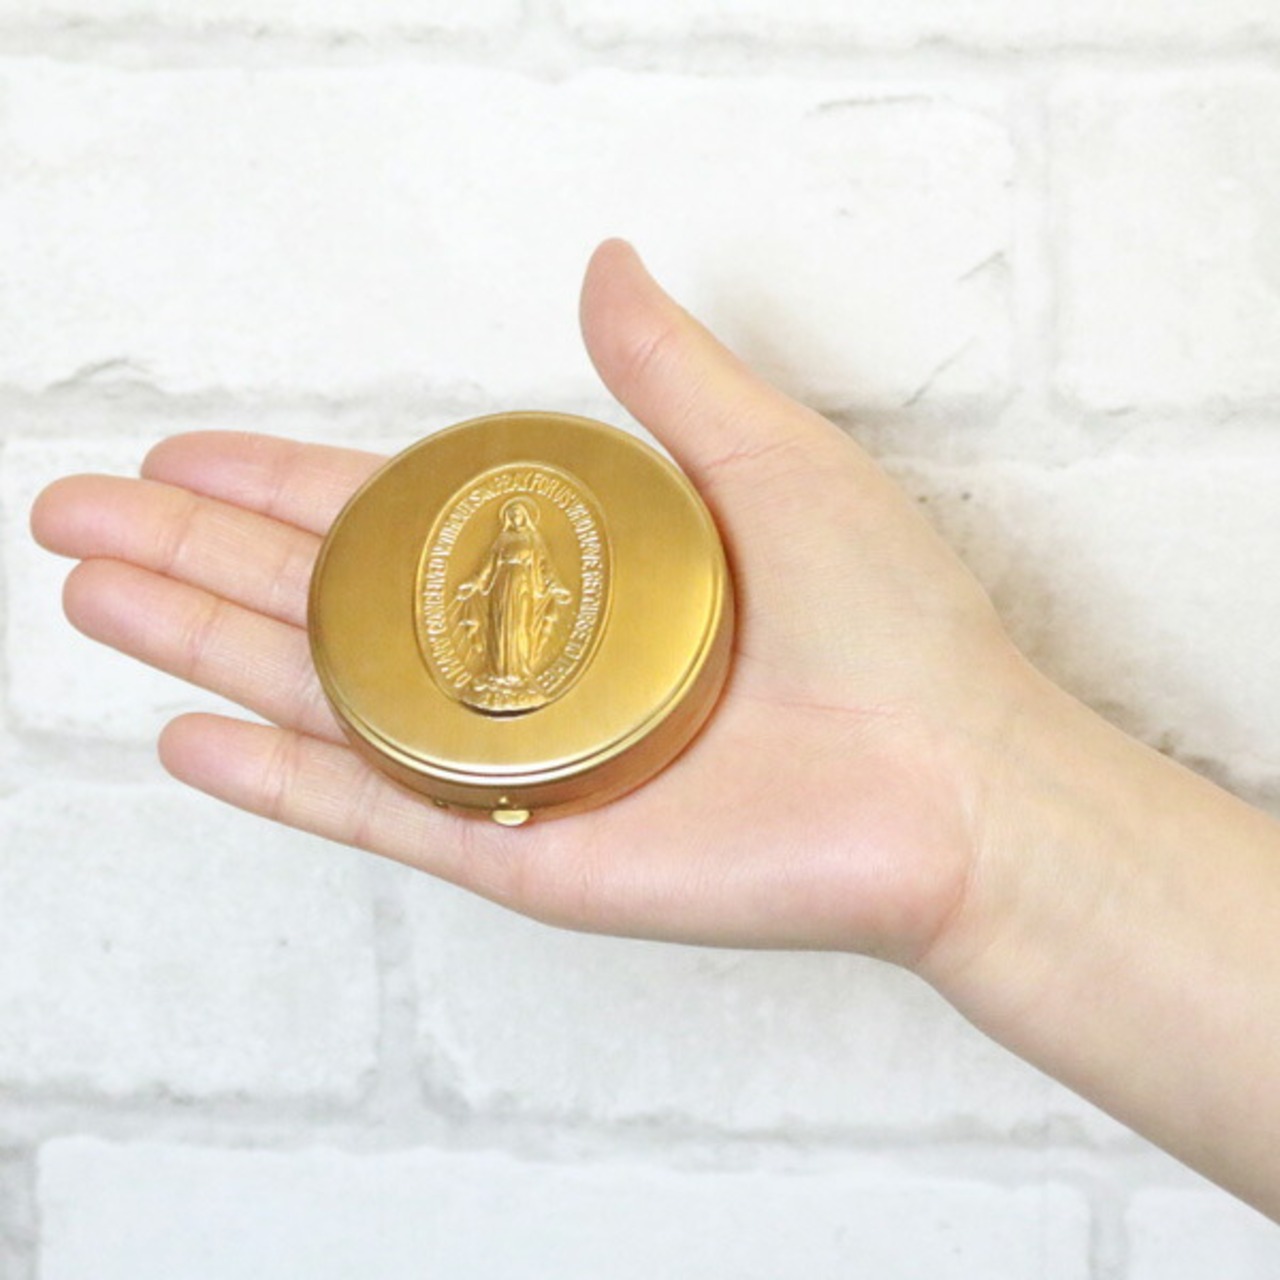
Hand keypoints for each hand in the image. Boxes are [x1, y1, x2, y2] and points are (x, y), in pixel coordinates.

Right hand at [31, 240, 1036, 964]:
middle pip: (330, 603)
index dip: (286, 484)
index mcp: (573, 574)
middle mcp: (528, 669)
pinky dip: (281, 778)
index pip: (396, 520)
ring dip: (202, 645)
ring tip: (89, 592)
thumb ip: (668, 372)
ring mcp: (518, 767)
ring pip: (328, 700)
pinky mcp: (527, 851)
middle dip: (197, 554)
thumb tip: (602, 264)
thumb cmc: (891, 627)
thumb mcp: (770, 461)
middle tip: (74, 512)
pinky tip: (183, 732)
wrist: (956, 786)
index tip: (187, 454)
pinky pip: (382, 812)